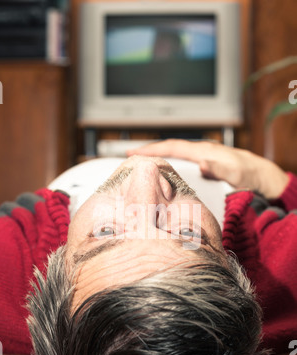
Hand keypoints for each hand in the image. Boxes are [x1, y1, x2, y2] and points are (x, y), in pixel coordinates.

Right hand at [127, 139, 288, 198]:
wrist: (260, 174)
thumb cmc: (248, 173)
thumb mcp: (235, 173)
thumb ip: (219, 168)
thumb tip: (202, 164)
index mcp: (203, 151)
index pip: (172, 146)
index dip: (152, 149)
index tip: (134, 152)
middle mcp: (200, 152)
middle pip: (168, 148)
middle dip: (148, 151)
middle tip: (128, 158)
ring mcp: (200, 158)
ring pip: (173, 156)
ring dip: (156, 158)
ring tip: (139, 165)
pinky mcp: (203, 166)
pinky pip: (180, 164)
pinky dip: (168, 166)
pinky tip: (162, 174)